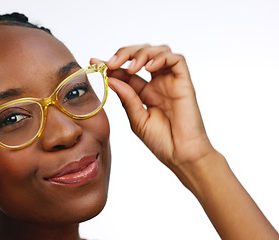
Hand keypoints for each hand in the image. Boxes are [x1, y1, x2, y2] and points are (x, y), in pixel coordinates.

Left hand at [92, 45, 215, 172]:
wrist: (181, 156)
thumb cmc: (162, 142)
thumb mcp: (137, 119)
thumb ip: (127, 98)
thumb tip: (111, 79)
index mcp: (144, 93)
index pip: (125, 72)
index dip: (110, 64)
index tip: (93, 63)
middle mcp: (157, 83)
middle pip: (141, 55)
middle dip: (124, 54)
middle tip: (111, 64)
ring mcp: (171, 82)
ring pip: (158, 51)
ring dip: (141, 54)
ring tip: (130, 68)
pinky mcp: (184, 83)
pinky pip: (177, 59)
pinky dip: (161, 57)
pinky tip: (148, 68)